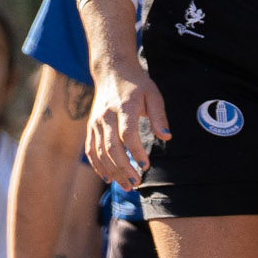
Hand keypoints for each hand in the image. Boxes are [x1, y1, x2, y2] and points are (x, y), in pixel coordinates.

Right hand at [85, 62, 167, 189]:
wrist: (112, 71)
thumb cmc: (137, 85)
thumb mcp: (154, 95)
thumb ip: (160, 116)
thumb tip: (167, 136)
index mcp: (124, 107)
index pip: (127, 133)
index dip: (135, 151)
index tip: (145, 165)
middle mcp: (106, 117)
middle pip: (111, 147)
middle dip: (123, 168)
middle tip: (136, 183)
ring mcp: (95, 123)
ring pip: (100, 152)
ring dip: (112, 171)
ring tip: (126, 186)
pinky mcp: (90, 127)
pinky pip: (91, 150)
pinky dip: (98, 166)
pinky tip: (108, 178)